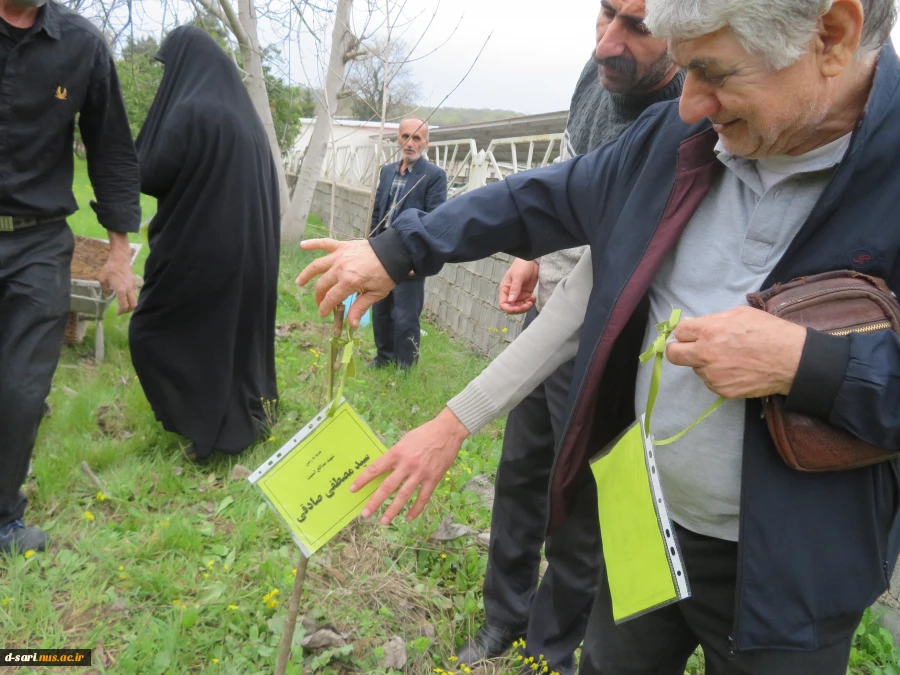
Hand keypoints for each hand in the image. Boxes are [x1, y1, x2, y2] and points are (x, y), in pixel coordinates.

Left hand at [99, 232, 135, 314]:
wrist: (120, 258)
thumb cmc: (110, 268)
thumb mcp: (102, 278)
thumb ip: (104, 288)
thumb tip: (106, 294)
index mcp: (121, 290)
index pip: (124, 305)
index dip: (121, 311)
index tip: (118, 313)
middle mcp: (128, 290)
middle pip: (133, 305)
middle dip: (128, 310)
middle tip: (122, 311)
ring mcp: (132, 286)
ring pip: (134, 299)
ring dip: (130, 304)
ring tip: (123, 304)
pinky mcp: (133, 283)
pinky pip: (133, 294)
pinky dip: (130, 298)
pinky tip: (124, 295)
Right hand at [297, 238, 395, 326]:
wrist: (394, 253)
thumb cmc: (386, 275)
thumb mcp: (376, 294)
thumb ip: (360, 307)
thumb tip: (351, 325)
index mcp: (348, 282)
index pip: (331, 298)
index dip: (325, 308)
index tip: (322, 314)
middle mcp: (340, 269)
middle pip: (323, 285)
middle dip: (319, 296)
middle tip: (320, 303)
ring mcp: (339, 256)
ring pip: (317, 266)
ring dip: (307, 274)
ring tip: (299, 282)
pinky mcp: (342, 246)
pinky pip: (325, 243)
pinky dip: (313, 243)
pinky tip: (302, 245)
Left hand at [349, 407, 469, 524]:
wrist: (447, 431)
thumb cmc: (424, 433)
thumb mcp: (405, 440)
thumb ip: (396, 455)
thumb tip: (386, 468)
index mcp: (397, 452)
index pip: (376, 468)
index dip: (363, 480)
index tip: (353, 489)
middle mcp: (407, 464)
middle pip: (388, 486)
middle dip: (375, 502)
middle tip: (365, 514)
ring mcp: (420, 473)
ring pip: (404, 495)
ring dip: (393, 510)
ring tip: (384, 521)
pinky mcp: (433, 478)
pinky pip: (423, 497)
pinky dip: (416, 509)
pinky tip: (409, 517)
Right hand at [498, 258, 538, 313]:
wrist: (532, 261)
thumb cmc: (522, 265)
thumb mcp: (518, 276)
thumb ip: (514, 289)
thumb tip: (511, 301)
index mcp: (505, 289)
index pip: (503, 304)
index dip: (509, 309)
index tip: (518, 308)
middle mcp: (511, 294)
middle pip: (512, 308)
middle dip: (519, 309)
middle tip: (527, 305)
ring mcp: (519, 294)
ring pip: (520, 307)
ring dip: (526, 307)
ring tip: (531, 301)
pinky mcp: (526, 294)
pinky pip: (527, 303)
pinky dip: (530, 303)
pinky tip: (533, 297)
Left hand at [666, 306, 806, 398]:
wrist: (792, 360)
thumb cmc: (769, 331)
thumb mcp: (739, 314)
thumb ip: (713, 320)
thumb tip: (694, 326)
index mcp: (709, 331)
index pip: (679, 332)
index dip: (685, 332)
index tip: (691, 334)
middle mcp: (706, 354)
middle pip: (674, 354)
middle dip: (679, 349)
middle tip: (691, 348)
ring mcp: (713, 375)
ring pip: (695, 368)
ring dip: (704, 362)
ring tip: (728, 357)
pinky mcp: (722, 390)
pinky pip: (710, 381)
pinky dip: (717, 376)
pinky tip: (735, 369)